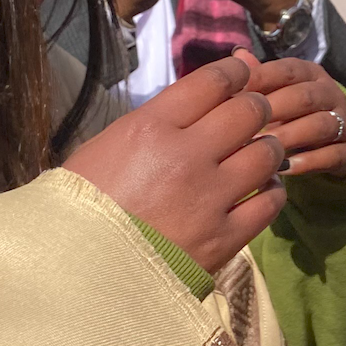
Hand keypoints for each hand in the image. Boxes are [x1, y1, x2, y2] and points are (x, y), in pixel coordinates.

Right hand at [61, 58, 285, 271]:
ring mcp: (209, 198)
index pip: (212, 82)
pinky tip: (263, 191)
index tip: (242, 72)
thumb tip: (191, 106)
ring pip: (266, 154)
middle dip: (256, 107)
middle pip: (247, 112)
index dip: (235, 71)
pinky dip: (272, 192)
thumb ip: (151, 124)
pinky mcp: (224, 238)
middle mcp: (186, 155)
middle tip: (253, 114)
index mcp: (151, 127)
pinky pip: (269, 204)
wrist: (73, 274)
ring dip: (268, 148)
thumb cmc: (79, 208)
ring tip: (261, 153)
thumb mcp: (104, 148)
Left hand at [239, 52, 345, 178]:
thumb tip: (238, 54)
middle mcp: (331, 93)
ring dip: (289, 136)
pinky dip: (307, 162)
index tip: (233, 94)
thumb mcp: (278, 94)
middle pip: (304, 97)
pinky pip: (331, 155)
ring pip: (320, 125)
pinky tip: (282, 169)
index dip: (261, 79)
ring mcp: (344, 122)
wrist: (334, 146)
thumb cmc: (294, 116)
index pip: (287, 70)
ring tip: (262, 149)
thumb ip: (259, 77)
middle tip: (244, 126)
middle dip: (273, 110)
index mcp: (311, 73)